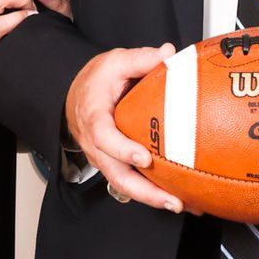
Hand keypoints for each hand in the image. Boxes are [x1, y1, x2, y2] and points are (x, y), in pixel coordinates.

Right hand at [65, 45, 183, 210]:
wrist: (76, 96)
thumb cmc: (95, 81)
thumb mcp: (114, 62)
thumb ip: (140, 59)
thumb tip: (168, 53)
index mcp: (94, 117)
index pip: (104, 137)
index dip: (123, 149)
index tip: (144, 158)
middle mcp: (97, 144)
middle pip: (116, 174)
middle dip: (144, 191)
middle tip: (172, 199)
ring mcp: (105, 158)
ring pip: (124, 185)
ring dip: (152, 198)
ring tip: (181, 204)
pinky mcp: (115, 165)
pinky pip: (131, 183)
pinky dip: (152, 194)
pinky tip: (178, 199)